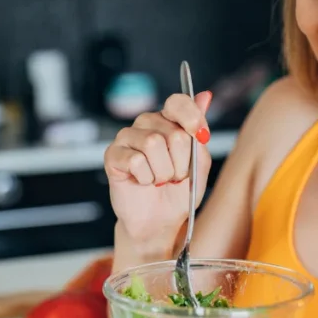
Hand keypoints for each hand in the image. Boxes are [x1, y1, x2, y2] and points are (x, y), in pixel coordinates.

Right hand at [103, 91, 213, 251]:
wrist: (159, 221)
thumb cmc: (178, 192)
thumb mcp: (200, 163)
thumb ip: (199, 132)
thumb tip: (205, 96)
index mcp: (169, 121)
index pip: (178, 102)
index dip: (192, 118)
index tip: (201, 138)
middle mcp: (147, 124)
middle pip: (173, 132)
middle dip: (181, 162)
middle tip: (175, 175)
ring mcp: (127, 137)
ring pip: (153, 144)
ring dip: (163, 172)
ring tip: (158, 179)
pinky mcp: (112, 155)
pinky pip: (136, 161)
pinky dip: (146, 178)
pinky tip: (142, 182)